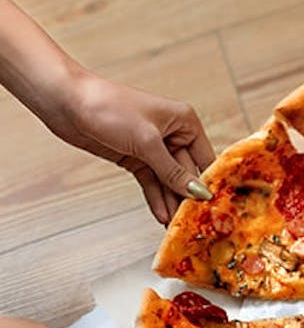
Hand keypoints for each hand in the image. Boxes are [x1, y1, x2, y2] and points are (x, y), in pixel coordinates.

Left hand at [52, 71, 214, 223]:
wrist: (65, 101)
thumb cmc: (109, 107)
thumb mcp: (147, 142)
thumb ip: (172, 171)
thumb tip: (197, 192)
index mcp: (184, 122)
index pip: (205, 158)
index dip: (209, 183)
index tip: (214, 208)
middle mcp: (173, 134)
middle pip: (187, 173)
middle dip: (188, 196)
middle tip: (193, 222)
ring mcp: (153, 148)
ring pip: (168, 181)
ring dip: (171, 201)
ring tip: (176, 225)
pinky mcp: (135, 157)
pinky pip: (151, 182)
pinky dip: (155, 197)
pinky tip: (161, 214)